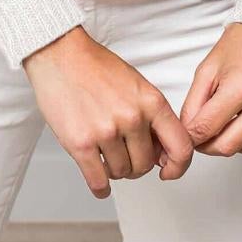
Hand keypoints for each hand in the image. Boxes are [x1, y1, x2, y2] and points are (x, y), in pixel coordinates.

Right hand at [22, 26, 195, 197]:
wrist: (60, 55)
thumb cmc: (96, 67)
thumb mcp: (136, 85)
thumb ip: (152, 116)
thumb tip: (161, 152)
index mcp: (151, 101)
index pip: (180, 147)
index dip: (178, 166)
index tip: (169, 171)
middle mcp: (132, 117)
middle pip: (145, 164)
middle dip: (136, 164)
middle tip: (124, 154)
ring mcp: (106, 131)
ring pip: (121, 172)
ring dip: (114, 169)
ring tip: (105, 154)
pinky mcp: (81, 143)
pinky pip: (98, 181)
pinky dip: (100, 187)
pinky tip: (99, 182)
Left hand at [179, 22, 241, 155]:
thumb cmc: (240, 46)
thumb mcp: (207, 69)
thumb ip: (193, 104)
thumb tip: (189, 134)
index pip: (207, 130)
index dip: (192, 137)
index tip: (189, 135)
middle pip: (229, 147)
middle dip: (210, 146)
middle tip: (204, 135)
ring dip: (233, 138)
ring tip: (229, 116)